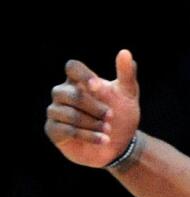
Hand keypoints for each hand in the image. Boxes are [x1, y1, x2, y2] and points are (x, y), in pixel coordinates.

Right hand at [44, 49, 141, 168]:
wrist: (121, 144)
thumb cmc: (122, 115)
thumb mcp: (129, 94)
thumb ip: (126, 74)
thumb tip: (125, 52)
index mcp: (79, 80)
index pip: (72, 67)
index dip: (84, 75)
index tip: (99, 87)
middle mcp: (63, 93)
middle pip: (71, 94)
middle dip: (94, 106)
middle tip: (111, 116)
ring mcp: (56, 111)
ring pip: (67, 113)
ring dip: (92, 123)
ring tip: (107, 130)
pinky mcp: (53, 129)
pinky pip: (65, 130)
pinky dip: (87, 135)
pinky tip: (103, 140)